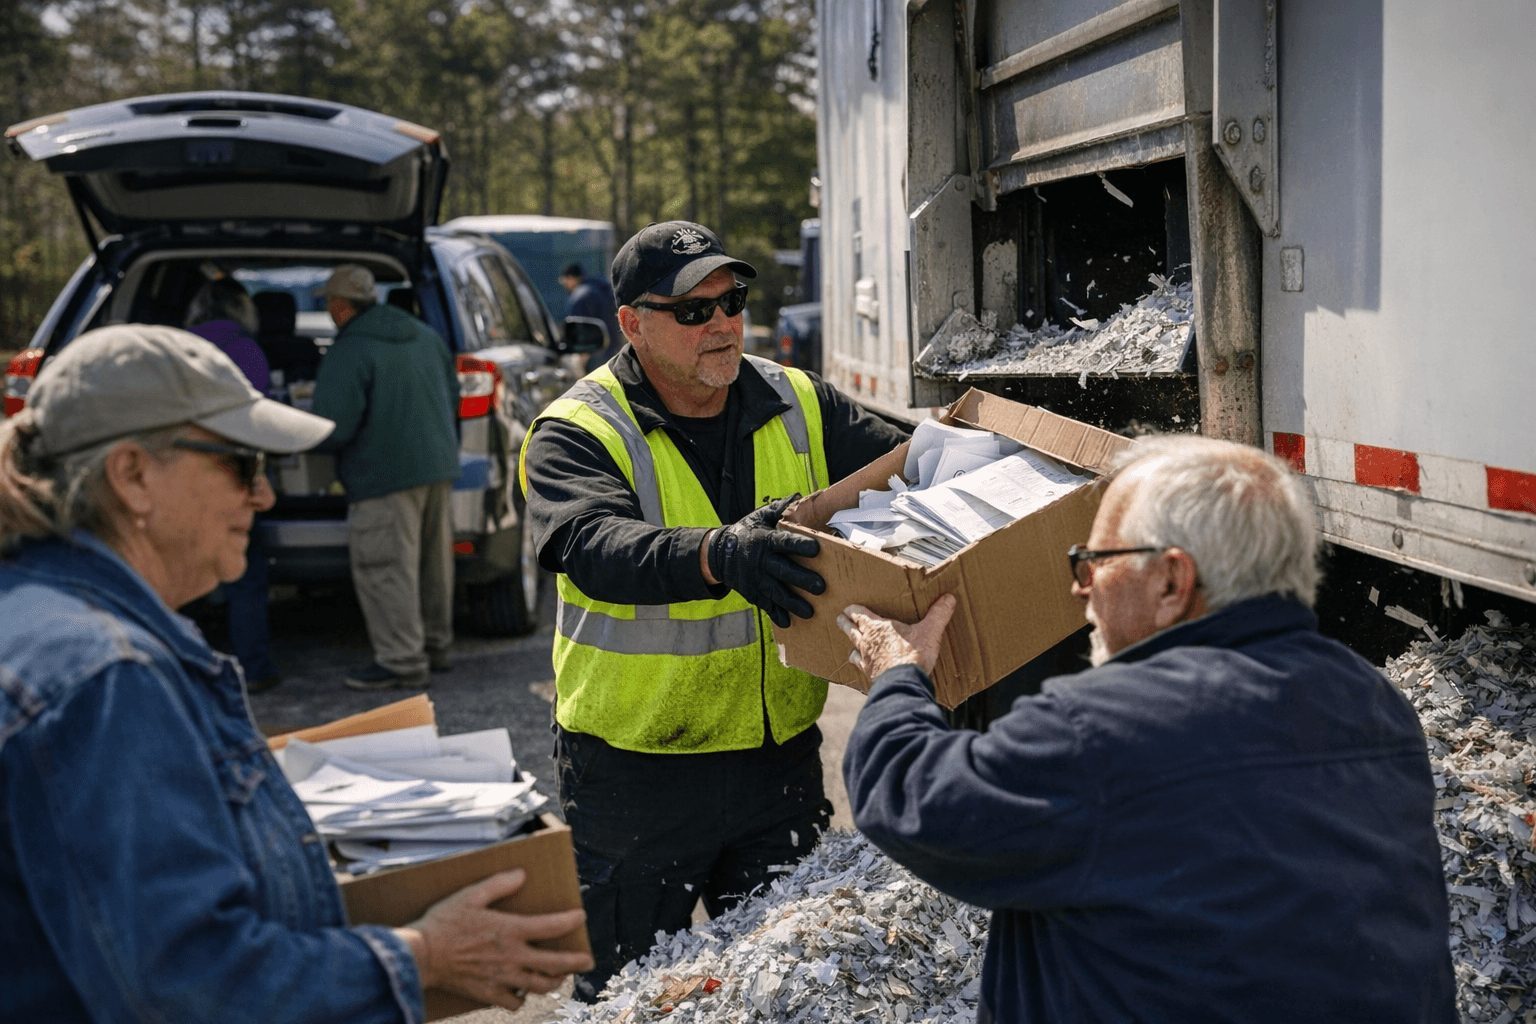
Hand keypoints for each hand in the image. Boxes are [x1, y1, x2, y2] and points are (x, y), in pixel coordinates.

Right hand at [397, 868, 593, 1009]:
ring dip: (554, 981)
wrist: (421, 956)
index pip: (551, 926)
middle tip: (588, 960)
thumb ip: (498, 884)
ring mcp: (502, 979)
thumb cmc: (444, 923)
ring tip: (561, 976)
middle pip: (555, 964)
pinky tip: (522, 990)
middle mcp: (512, 957)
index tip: (581, 916)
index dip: (571, 921)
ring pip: (539, 986)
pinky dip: (522, 997)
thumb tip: (521, 875)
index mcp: (510, 931)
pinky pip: (513, 1002)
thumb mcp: (470, 895)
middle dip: (576, 962)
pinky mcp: (488, 994)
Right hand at [706, 494, 824, 627]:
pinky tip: (788, 622)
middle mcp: (760, 561)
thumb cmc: (746, 532)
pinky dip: (775, 614)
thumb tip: (799, 496)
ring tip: (810, 612)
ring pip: (776, 592)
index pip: (784, 542)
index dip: (799, 545)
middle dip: (802, 579)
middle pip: (783, 570)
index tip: (816, 548)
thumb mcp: (759, 517)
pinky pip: (764, 604)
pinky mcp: (752, 592)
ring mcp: (755, 579)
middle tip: (820, 587)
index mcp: (764, 540)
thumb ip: (779, 509)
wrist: (719, 554)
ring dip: (793, 603)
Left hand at [838, 594, 957, 680]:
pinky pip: (860, 668)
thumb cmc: (912, 655)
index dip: (852, 610)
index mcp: (877, 628)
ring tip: (852, 646)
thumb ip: (938, 614)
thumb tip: (948, 599)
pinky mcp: (870, 675)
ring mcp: (866, 660)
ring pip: (852, 650)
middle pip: (850, 630)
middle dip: (845, 623)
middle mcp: (867, 643)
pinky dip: (861, 666)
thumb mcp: (929, 631)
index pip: (858, 614)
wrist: (903, 683)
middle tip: (840, 619)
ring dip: (852, 646)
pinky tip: (865, 668)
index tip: (847, 608)